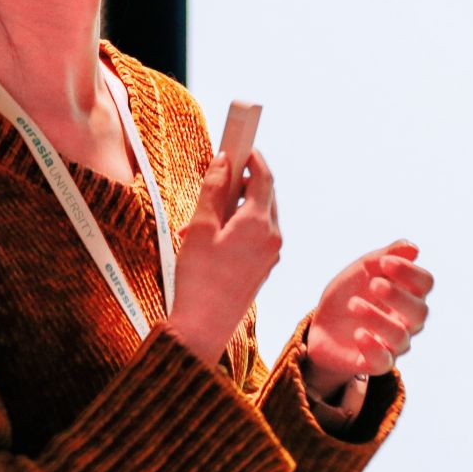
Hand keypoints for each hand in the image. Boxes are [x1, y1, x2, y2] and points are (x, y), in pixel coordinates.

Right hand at [166, 146, 279, 366]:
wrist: (204, 326)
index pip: (265, 177)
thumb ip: (213, 189)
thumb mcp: (200, 227)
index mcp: (260, 223)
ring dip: (238, 207)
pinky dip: (241, 226)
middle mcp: (273, 237)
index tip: (241, 145)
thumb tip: (222, 161)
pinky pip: (258, 235)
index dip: (253, 157)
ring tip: (205, 216)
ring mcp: (271, 254)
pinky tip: (213, 236)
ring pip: (261, 216)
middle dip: (243, 183)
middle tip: (218, 178)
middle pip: (266, 195)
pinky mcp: (265, 267)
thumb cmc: (198, 277)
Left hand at [303, 240, 431, 398]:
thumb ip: (385, 257)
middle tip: (374, 284)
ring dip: (378, 318)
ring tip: (353, 304)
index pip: (425, 283)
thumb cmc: (348, 295)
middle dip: (398, 296)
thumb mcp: (361, 271)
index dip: (409, 272)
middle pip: (420, 311)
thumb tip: (413, 247)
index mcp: (408, 295)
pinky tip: (358, 334)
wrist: (321, 327)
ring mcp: (393, 344)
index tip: (384, 262)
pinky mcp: (376, 363)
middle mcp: (407, 321)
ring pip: (400, 335)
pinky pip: (383, 360)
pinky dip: (372, 346)